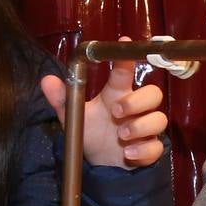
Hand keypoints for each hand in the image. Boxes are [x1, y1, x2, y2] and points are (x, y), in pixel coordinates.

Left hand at [42, 62, 167, 169]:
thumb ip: (63, 99)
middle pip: (153, 93)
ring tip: (121, 136)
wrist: (100, 163)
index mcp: (117, 95)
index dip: (126, 58)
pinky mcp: (149, 149)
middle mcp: (135, 109)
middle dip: (137, 101)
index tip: (125, 42)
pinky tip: (128, 153)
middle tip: (116, 112)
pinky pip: (156, 146)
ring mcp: (145, 129)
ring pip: (159, 119)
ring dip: (140, 126)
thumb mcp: (74, 116)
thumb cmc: (91, 133)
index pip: (125, 73)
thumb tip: (46, 80)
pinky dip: (143, 150)